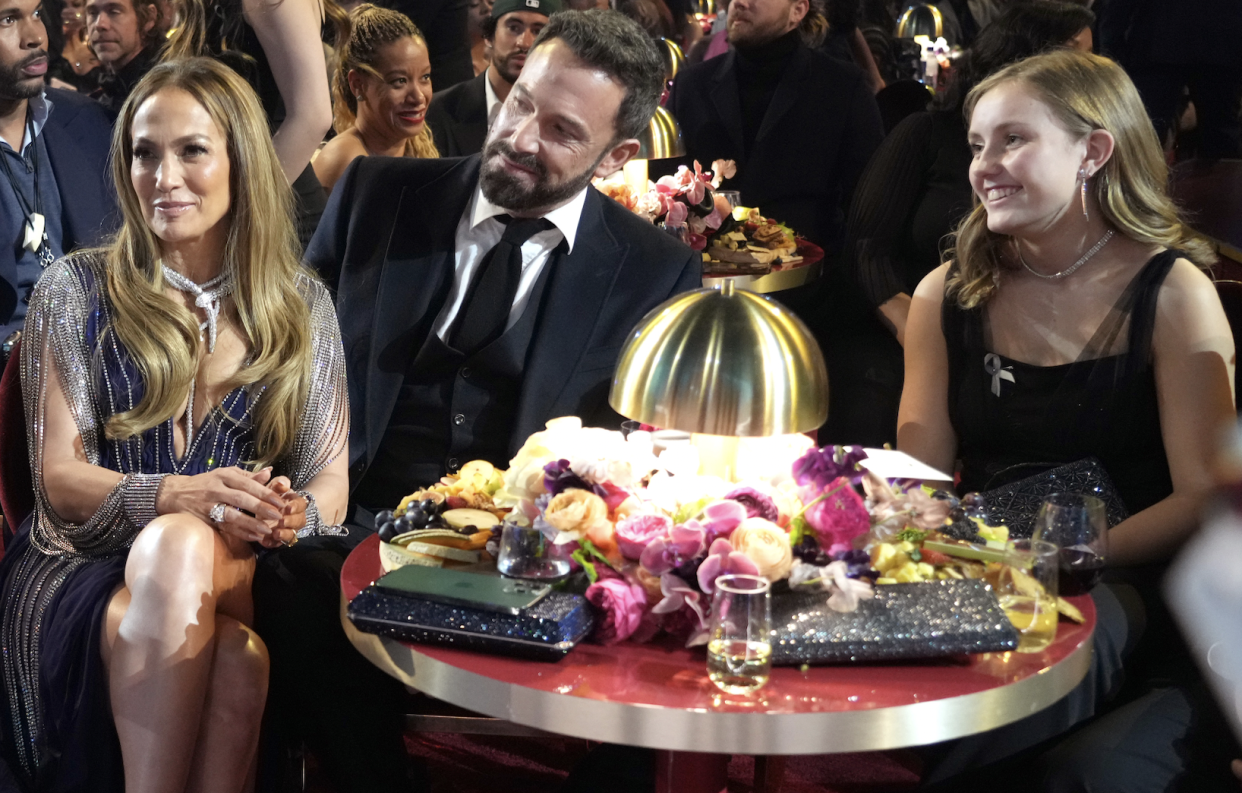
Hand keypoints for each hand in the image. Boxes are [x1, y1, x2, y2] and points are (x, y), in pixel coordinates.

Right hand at [157, 466, 287, 542]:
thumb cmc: (206, 483)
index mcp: (225, 476)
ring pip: (232, 515)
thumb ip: (248, 476)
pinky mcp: (205, 519)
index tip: (280, 501)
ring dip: (251, 523)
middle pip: (241, 499)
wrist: (175, 493)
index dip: (265, 493)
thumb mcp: (225, 474)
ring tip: (267, 530)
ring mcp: (209, 505)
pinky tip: (254, 536)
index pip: (248, 484)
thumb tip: (269, 473)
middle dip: (261, 508)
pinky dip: (240, 532)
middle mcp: (217, 489)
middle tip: (278, 516)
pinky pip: (224, 527)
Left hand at [259, 476, 307, 547]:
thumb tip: (282, 483)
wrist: (264, 509)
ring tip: (276, 533)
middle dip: (291, 521)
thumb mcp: (273, 487)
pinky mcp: (278, 539)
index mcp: (295, 503)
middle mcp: (295, 517)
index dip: (296, 506)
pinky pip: (278, 544)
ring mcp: (287, 529)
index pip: (301, 504)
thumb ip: (278, 483)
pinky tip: (265, 542)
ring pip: (292, 534)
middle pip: (300, 521)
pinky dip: (273, 543)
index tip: (288, 507)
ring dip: (285, 534)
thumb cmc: (271, 496)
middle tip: (281, 521)